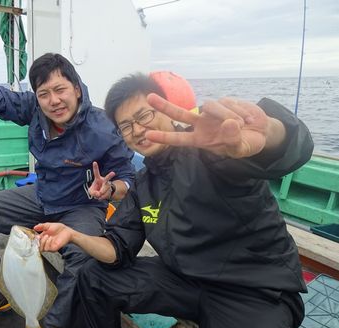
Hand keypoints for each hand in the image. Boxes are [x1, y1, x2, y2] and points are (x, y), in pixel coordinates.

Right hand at [34, 223, 72, 251]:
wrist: (66, 231)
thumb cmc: (58, 228)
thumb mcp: (48, 225)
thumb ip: (41, 226)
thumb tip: (34, 227)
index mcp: (43, 238)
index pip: (35, 241)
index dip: (34, 239)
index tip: (34, 236)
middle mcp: (45, 243)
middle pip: (37, 246)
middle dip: (39, 240)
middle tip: (43, 235)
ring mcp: (49, 246)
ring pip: (42, 248)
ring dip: (44, 241)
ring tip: (48, 235)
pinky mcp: (53, 249)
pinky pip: (47, 248)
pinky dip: (48, 243)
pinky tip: (51, 238)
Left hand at [88, 162, 115, 199]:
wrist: (102, 194)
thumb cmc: (95, 190)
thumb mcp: (91, 191)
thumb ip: (92, 192)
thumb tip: (99, 194)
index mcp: (98, 178)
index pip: (96, 172)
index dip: (95, 167)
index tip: (94, 162)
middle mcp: (104, 181)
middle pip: (107, 178)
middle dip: (110, 176)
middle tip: (113, 173)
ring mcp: (108, 186)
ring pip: (103, 190)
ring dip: (99, 194)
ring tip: (98, 194)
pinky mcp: (109, 191)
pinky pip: (103, 196)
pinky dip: (100, 197)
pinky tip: (101, 196)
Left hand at [145, 94, 271, 157]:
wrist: (261, 131)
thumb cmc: (246, 144)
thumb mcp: (240, 148)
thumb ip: (233, 140)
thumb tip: (228, 123)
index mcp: (201, 139)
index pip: (179, 138)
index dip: (164, 137)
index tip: (147, 135)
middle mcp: (201, 124)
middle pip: (179, 114)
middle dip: (164, 106)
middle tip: (148, 98)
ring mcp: (211, 112)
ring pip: (211, 106)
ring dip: (228, 115)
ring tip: (242, 125)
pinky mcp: (224, 102)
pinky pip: (227, 103)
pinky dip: (239, 112)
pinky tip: (247, 119)